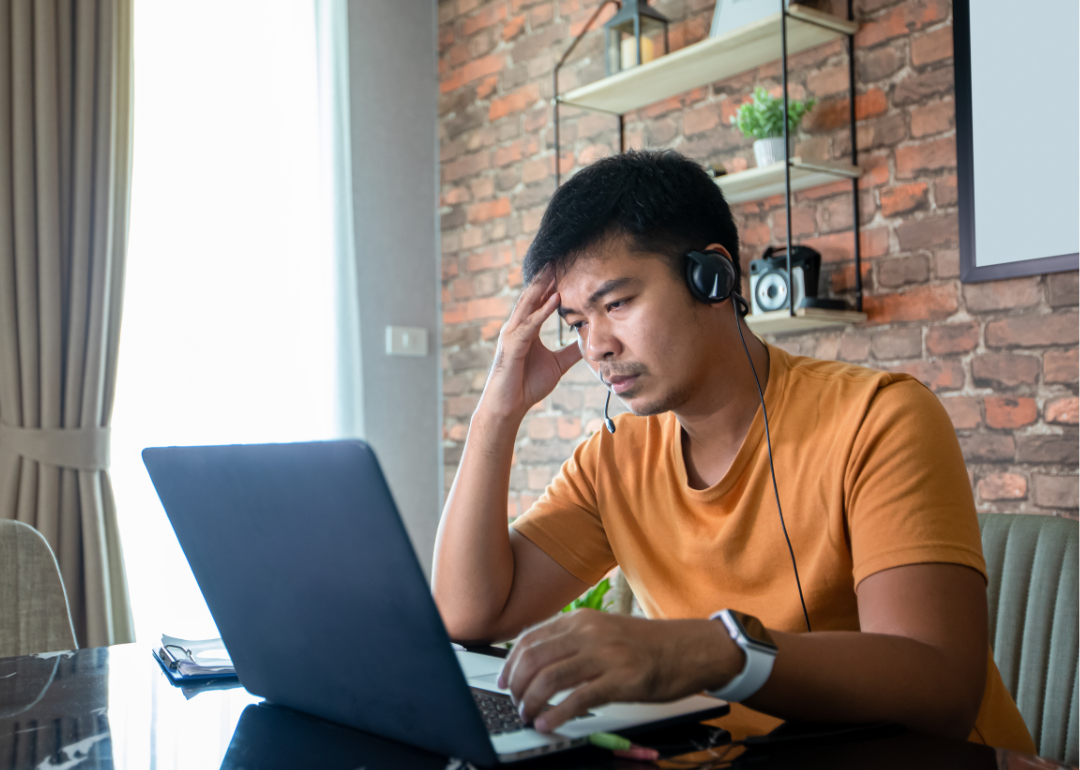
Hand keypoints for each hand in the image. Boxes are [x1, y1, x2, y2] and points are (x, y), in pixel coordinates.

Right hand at [478, 266, 582, 422]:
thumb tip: (587, 342)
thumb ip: (570, 352)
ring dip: (543, 286)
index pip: (539, 301)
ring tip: (557, 269)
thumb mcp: (556, 365)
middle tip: (560, 257)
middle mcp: (516, 327)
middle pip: (532, 296)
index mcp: (526, 330)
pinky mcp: (512, 346)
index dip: (552, 285)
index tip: (566, 268)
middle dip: (545, 277)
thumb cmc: (526, 386)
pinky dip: (543, 311)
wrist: (508, 408)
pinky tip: (556, 299)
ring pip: (529, 304)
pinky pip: (530, 324)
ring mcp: (512, 335)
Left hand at [498, 610, 742, 732]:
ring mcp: (605, 655)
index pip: (531, 638)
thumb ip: (573, 640)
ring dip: (532, 701)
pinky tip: (548, 723)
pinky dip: (557, 714)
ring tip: (529, 715)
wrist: (689, 648)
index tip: (504, 682)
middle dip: (517, 686)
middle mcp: (589, 632)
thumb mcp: (604, 631)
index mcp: (581, 619)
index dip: (511, 663)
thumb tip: (537, 661)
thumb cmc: (647, 644)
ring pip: (550, 678)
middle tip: (516, 704)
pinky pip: (578, 699)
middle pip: (535, 658)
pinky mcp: (621, 679)